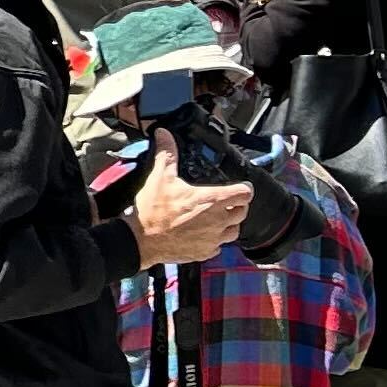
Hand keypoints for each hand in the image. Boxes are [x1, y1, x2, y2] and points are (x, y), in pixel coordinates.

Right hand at [127, 137, 253, 267]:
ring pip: (234, 230)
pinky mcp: (205, 252)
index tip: (240, 187)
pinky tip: (202, 233)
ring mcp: (213, 239)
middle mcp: (218, 221)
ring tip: (214, 218)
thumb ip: (167, 154)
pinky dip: (214, 240)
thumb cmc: (153, 210)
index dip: (244, 188)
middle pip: (243, 212)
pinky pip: (219, 246)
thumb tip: (163, 134)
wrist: (141, 241)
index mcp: (212, 200)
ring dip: (228, 223)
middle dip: (236, 205)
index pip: (245, 193)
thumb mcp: (160, 177)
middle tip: (224, 201)